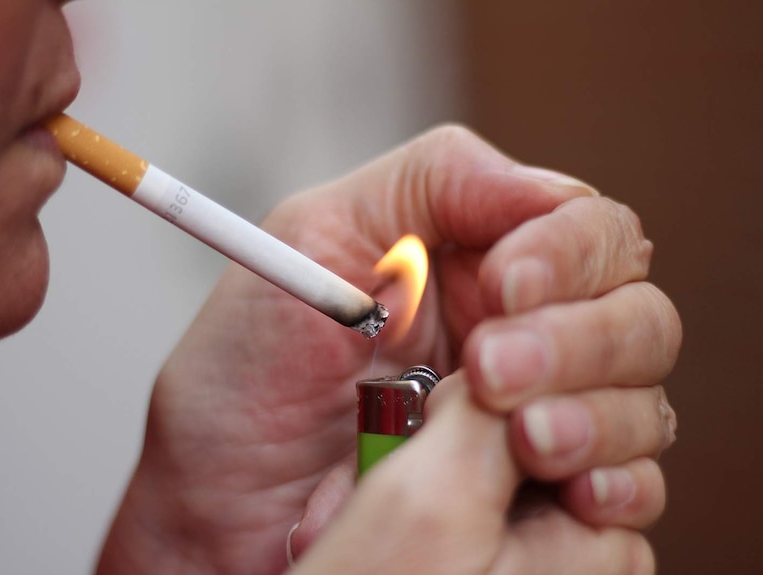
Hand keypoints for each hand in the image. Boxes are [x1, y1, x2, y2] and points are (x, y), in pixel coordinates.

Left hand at [96, 126, 680, 573]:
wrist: (212, 503)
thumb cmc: (244, 378)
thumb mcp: (312, 239)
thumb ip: (428, 183)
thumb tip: (546, 186)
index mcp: (475, 266)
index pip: (587, 232)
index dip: (566, 252)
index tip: (504, 287)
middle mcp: (520, 337)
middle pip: (634, 315)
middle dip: (575, 341)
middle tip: (488, 373)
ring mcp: (533, 419)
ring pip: (643, 399)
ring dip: (596, 416)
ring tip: (519, 439)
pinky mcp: (535, 500)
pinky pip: (631, 488)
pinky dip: (618, 483)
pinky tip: (570, 491)